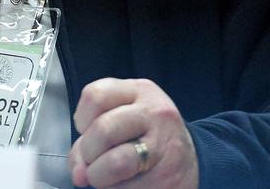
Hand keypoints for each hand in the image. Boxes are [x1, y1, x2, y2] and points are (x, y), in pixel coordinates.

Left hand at [69, 78, 197, 188]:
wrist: (191, 159)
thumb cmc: (147, 135)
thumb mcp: (125, 117)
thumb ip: (93, 134)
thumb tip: (79, 172)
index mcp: (139, 90)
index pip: (95, 96)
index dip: (81, 119)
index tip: (86, 132)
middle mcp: (154, 113)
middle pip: (103, 129)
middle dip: (88, 153)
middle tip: (92, 162)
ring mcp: (164, 146)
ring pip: (116, 162)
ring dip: (99, 177)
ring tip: (103, 177)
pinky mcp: (168, 179)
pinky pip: (129, 188)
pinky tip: (122, 185)